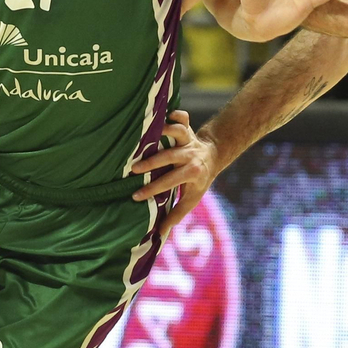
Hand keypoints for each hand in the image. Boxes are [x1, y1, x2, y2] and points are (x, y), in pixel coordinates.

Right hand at [130, 111, 218, 234]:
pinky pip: (183, 117)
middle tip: (133, 169)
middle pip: (170, 157)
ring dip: (164, 131)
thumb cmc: (199, 180)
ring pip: (178, 132)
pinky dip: (175, 114)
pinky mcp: (187, 128)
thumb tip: (160, 232)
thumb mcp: (192, 199)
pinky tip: (164, 115)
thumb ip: (177, 213)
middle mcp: (190, 154)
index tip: (136, 196)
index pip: (171, 181)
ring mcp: (189, 140)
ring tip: (145, 135)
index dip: (153, 189)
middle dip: (151, 163)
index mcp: (192, 173)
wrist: (214, 156)